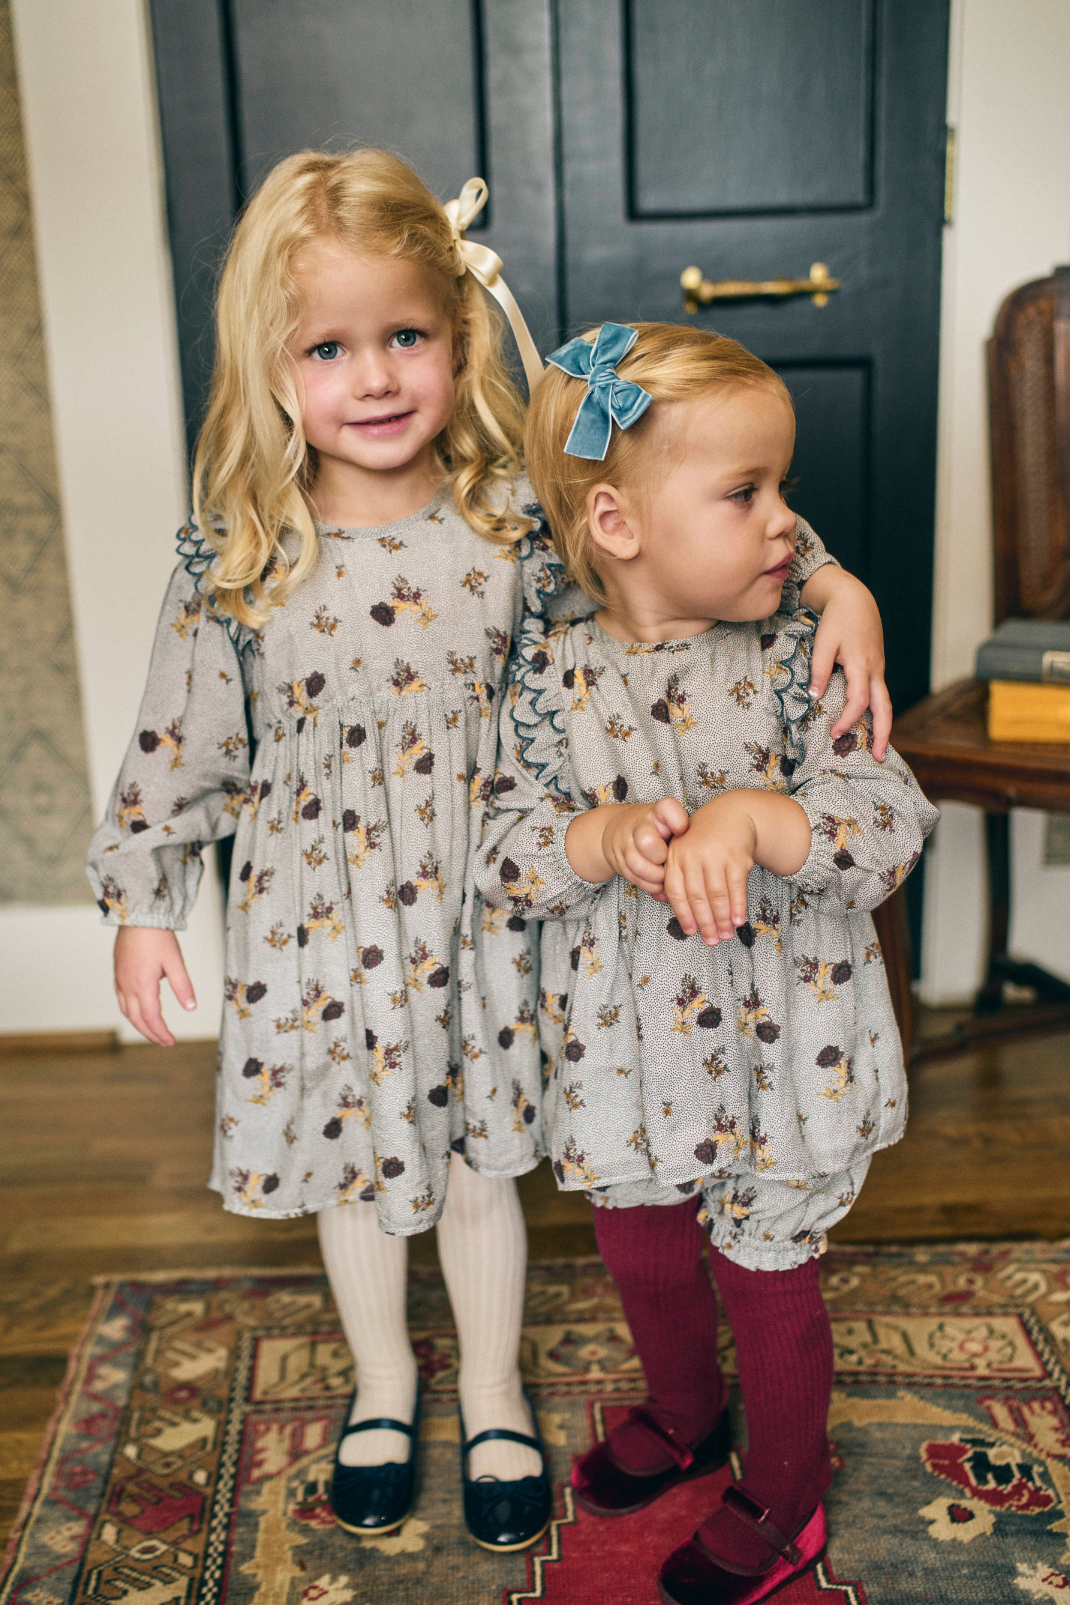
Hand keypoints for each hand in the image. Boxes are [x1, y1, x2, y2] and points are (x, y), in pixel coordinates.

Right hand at [114, 926, 195, 1045]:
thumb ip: (183, 986)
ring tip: (153, 1031)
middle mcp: (127, 985)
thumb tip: (191, 1008)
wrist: (137, 915)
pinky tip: (139, 1010)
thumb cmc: (157, 936)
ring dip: (139, 1024)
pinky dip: (131, 1011)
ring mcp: (120, 980)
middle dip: (150, 1033)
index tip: (170, 1042)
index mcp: (142, 984)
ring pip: (127, 1011)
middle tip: (164, 1042)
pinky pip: (122, 999)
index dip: (161, 1032)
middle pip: (136, 1019)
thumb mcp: (175, 961)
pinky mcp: (118, 973)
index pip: (151, 1017)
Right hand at [565, 798, 688, 893]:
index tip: (681, 830)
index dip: (677, 821)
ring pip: (640, 866)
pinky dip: (651, 886)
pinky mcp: (619, 863)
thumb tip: (697, 856)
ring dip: (657, 877)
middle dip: (661, 858)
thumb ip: (683, 832)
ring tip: (666, 876)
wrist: (616, 830)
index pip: (667, 808)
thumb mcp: (669, 822)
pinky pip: (636, 879)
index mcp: (657, 812)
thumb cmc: (654, 828)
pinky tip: (659, 883)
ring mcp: (625, 844)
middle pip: (647, 842)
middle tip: (668, 860)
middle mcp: (638, 825)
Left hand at [663, 791, 810, 943]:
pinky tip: (738, 920)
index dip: (684, 915)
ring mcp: (715, 854)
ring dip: (722, 919)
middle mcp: (693, 855)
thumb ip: (679, 878)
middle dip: (706, 923)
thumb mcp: (685, 852)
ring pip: (717, 894)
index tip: (691, 932)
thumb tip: (678, 912)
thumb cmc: (705, 840)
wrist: (732, 814)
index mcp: (676, 856)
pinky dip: (738, 906)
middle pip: (698, 897)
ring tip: (726, 935)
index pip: (677, 892)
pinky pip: (736, 886)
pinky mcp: (736, 855)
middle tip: (712, 940)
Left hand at [800, 567, 891, 760]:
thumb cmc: (837, 619)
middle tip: (880, 757)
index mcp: (862, 664)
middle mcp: (876, 670)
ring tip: (880, 747)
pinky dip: (879, 711)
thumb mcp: (824, 643)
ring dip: (884, 726)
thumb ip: (819, 671)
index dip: (848, 720)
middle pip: (885, 707)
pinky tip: (871, 723)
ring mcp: (879, 669)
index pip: (859, 701)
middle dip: (883, 734)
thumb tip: (814, 698)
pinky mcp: (877, 667)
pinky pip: (880, 694)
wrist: (855, 599)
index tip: (835, 734)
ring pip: (886, 702)